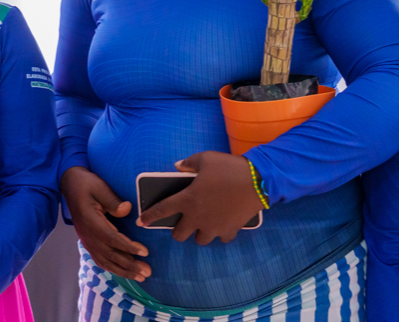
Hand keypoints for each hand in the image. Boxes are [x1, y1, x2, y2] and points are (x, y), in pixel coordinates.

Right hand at [61, 166, 150, 281]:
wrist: (69, 184)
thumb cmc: (87, 184)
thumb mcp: (100, 187)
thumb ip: (113, 200)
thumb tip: (128, 210)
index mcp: (91, 222)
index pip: (111, 238)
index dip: (128, 247)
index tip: (145, 252)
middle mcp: (88, 235)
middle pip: (110, 255)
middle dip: (130, 265)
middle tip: (147, 272)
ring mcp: (87, 240)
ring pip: (105, 261)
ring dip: (123, 271)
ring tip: (140, 277)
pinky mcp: (88, 241)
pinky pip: (100, 259)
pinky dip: (112, 268)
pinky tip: (124, 272)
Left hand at [136, 152, 264, 244]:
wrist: (258, 181)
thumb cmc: (229, 168)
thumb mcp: (206, 158)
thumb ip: (189, 163)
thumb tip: (178, 166)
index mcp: (187, 199)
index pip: (162, 210)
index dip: (149, 217)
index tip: (141, 222)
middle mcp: (197, 217)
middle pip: (179, 235)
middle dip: (179, 230)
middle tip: (186, 221)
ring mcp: (214, 227)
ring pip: (200, 240)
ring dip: (200, 232)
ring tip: (206, 222)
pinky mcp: (229, 231)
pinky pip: (222, 238)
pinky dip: (221, 232)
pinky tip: (224, 223)